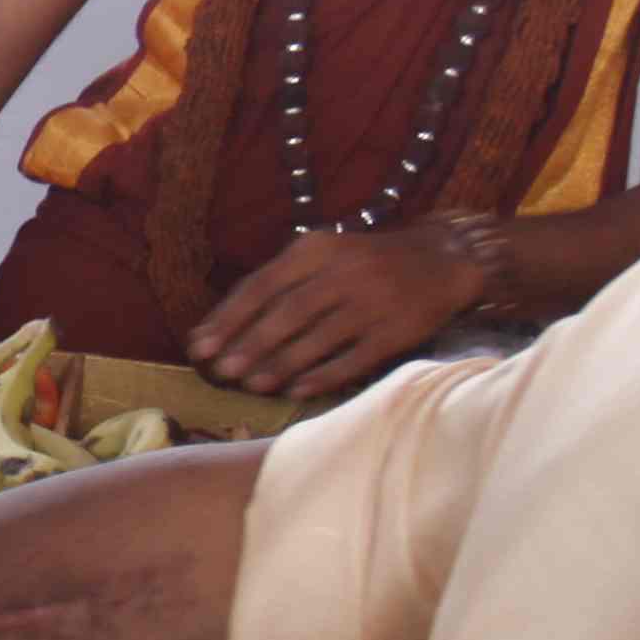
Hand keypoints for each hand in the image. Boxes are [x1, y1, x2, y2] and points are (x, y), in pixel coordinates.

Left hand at [190, 222, 485, 396]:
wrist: (439, 261)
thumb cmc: (363, 263)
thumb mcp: (323, 255)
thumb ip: (277, 284)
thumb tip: (218, 326)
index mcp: (318, 248)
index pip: (263, 284)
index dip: (229, 317)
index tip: (200, 345)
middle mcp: (344, 272)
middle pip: (287, 312)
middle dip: (249, 344)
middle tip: (221, 371)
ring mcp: (372, 303)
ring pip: (317, 338)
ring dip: (280, 364)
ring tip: (250, 385)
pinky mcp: (395, 332)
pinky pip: (352, 360)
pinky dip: (322, 377)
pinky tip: (297, 391)